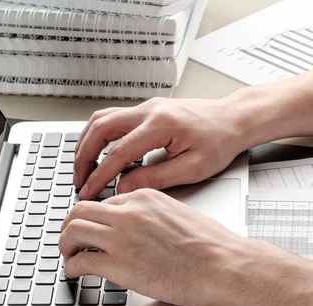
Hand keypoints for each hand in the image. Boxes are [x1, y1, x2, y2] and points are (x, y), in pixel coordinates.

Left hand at [59, 189, 244, 305]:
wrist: (224, 266)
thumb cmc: (213, 246)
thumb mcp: (181, 216)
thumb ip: (156, 216)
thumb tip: (143, 230)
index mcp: (147, 198)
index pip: (107, 201)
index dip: (96, 217)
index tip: (95, 227)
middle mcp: (130, 213)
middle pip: (81, 210)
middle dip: (70, 225)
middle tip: (71, 238)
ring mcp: (123, 238)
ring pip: (73, 231)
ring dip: (66, 244)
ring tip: (69, 255)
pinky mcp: (120, 265)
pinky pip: (82, 261)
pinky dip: (72, 267)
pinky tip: (76, 272)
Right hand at [74, 97, 248, 199]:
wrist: (233, 119)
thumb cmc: (220, 142)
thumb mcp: (192, 168)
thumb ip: (156, 178)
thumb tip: (125, 188)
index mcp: (160, 125)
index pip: (119, 153)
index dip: (100, 175)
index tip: (89, 192)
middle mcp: (149, 110)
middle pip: (100, 128)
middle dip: (84, 156)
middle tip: (79, 180)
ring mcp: (147, 107)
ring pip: (103, 119)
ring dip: (88, 142)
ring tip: (84, 167)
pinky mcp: (149, 110)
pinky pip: (114, 118)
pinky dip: (100, 135)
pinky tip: (100, 151)